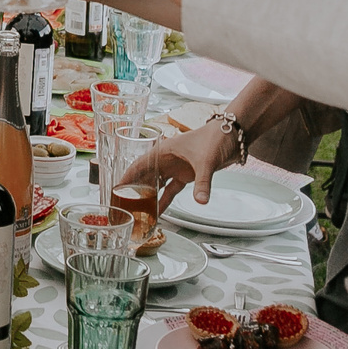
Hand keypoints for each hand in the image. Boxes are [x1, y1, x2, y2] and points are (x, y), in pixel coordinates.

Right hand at [120, 120, 243, 214]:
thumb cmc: (215, 138)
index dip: (126, 176)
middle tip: (123, 206)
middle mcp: (166, 159)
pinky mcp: (186, 174)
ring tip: (138, 212)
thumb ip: (202, 182)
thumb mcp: (206, 161)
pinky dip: (165, 200)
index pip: (139, 164)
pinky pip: (171, 190)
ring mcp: (176, 167)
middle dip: (134, 190)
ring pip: (156, 184)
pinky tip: (159, 212)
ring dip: (148, 197)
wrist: (232, 135)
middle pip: (145, 176)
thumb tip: (200, 201)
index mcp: (164, 150)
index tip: (115, 188)